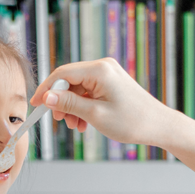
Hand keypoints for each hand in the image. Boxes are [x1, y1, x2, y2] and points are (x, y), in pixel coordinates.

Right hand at [30, 58, 176, 146]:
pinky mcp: (111, 83)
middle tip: (60, 121)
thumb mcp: (95, 115)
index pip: (62, 74)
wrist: (159, 126)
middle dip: (61, 102)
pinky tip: (84, 123)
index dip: (46, 90)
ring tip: (76, 125)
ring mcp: (108, 74)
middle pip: (69, 80)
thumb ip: (69, 104)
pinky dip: (82, 107)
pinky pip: (88, 92)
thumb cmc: (132, 121)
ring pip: (77, 88)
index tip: (35, 105)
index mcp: (99, 70)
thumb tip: (47, 98)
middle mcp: (103, 67)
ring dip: (72, 107)